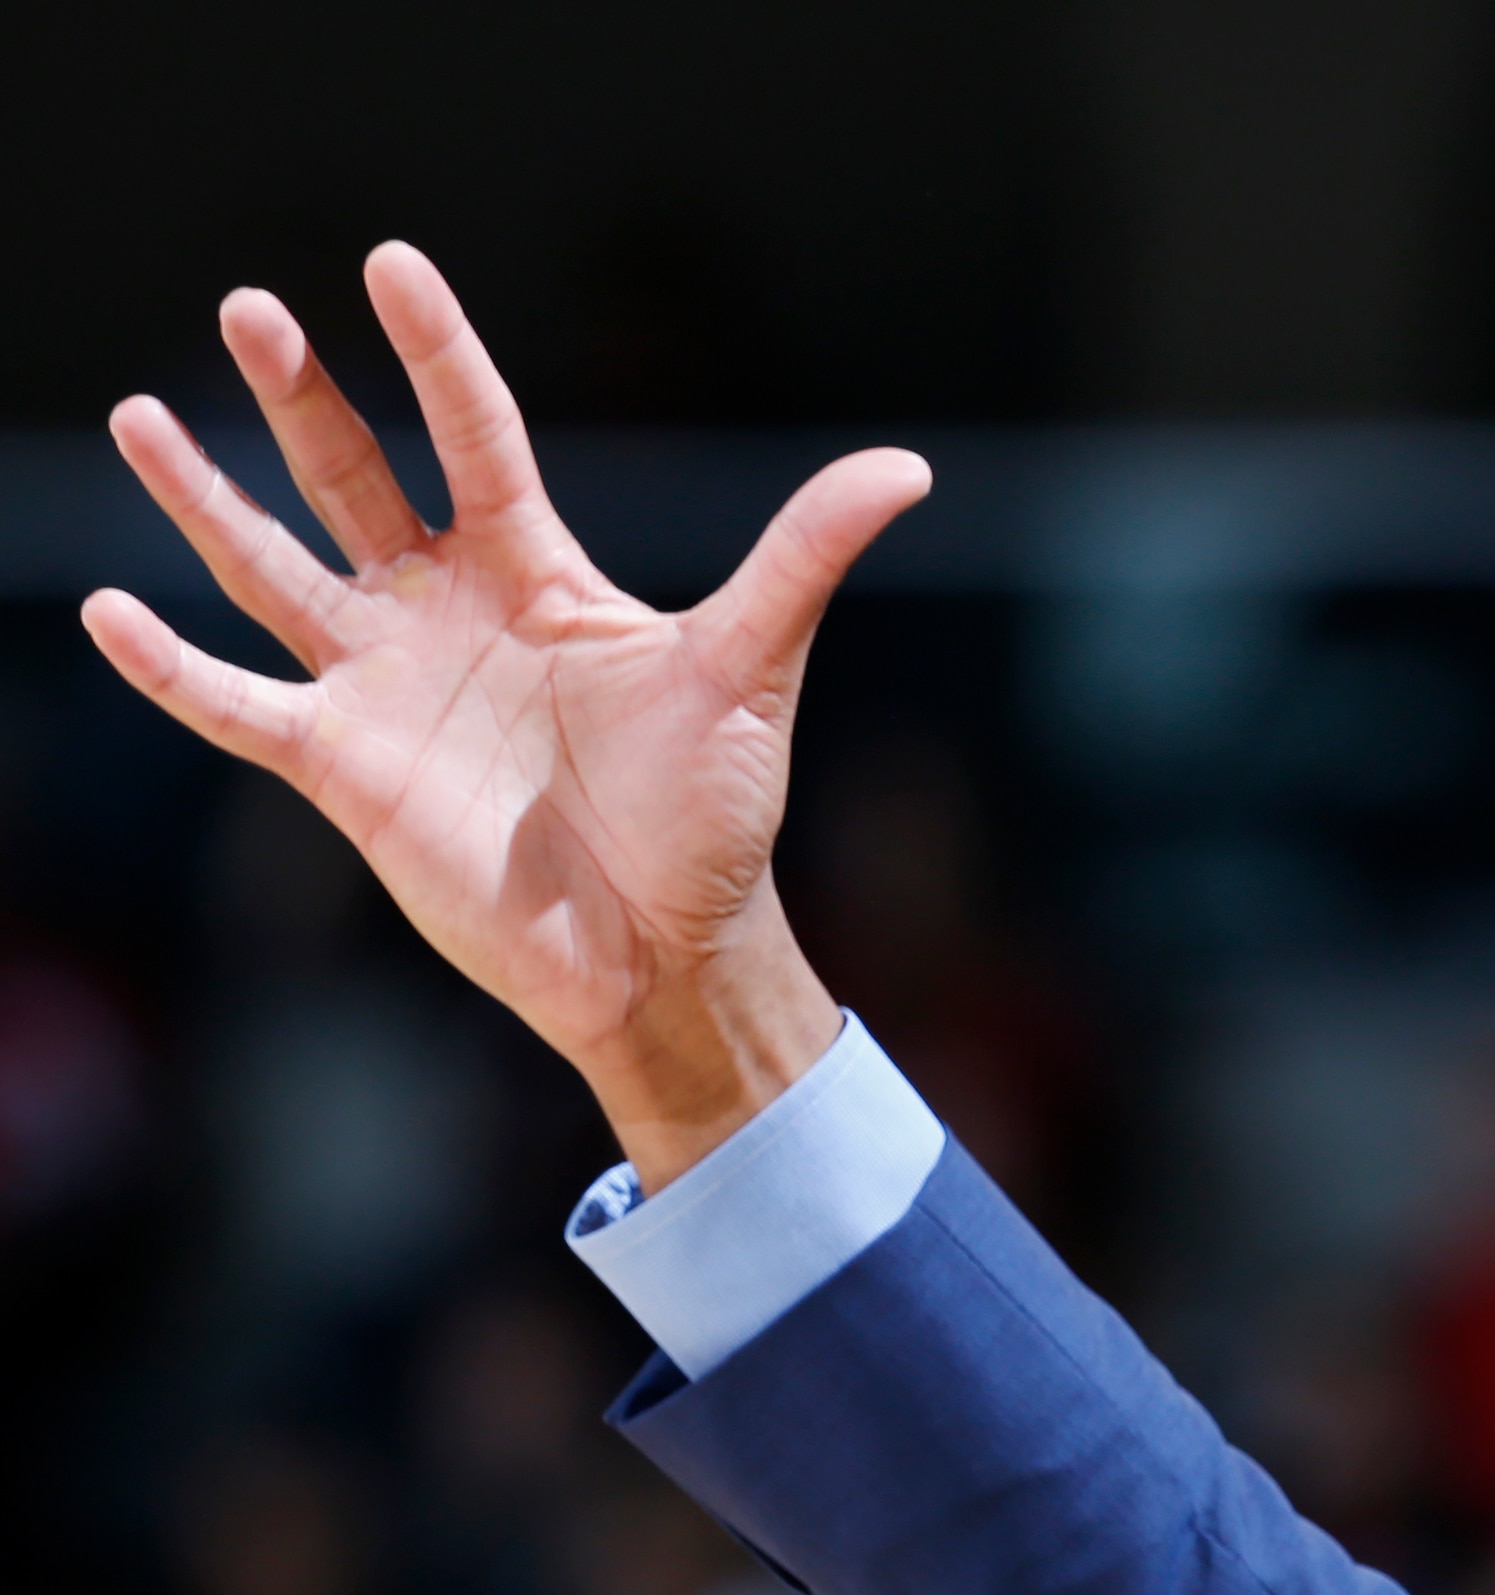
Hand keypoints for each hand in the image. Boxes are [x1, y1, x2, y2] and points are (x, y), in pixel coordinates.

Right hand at [81, 242, 929, 1183]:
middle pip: (354, 477)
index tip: (390, 265)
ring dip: (203, 498)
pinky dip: (170, 663)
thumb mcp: (753, 668)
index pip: (477, 435)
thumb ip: (803, 559)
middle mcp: (447, 612)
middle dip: (299, 396)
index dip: (436, 354)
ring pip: (271, 568)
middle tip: (249, 305)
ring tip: (137, 414)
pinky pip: (235, 702)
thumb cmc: (715, 813)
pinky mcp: (343, 766)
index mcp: (537, 574)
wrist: (672, 948)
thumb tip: (906, 469)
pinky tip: (106, 609)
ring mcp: (386, 685)